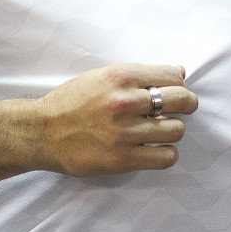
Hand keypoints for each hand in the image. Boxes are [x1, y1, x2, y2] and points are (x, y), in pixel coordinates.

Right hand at [36, 63, 197, 176]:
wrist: (42, 131)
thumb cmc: (71, 102)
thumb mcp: (102, 76)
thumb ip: (139, 75)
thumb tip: (179, 72)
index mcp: (120, 76)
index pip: (172, 76)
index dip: (179, 83)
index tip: (177, 89)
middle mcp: (124, 102)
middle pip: (180, 100)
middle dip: (187, 103)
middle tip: (184, 107)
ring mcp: (124, 132)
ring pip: (176, 129)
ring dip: (174, 129)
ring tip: (162, 129)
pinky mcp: (122, 158)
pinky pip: (165, 156)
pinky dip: (167, 153)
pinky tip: (157, 148)